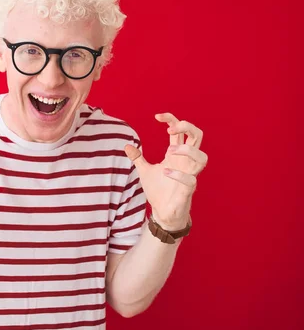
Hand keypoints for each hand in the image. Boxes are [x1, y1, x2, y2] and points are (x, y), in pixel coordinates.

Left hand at [124, 113, 207, 229]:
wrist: (162, 212)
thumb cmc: (158, 190)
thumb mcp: (144, 171)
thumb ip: (138, 158)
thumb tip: (126, 145)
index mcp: (176, 154)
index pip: (180, 130)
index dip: (172, 119)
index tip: (157, 116)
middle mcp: (185, 162)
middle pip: (197, 136)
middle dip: (187, 127)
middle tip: (170, 129)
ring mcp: (189, 175)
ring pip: (202, 157)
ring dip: (187, 150)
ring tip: (170, 150)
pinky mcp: (188, 190)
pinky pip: (191, 180)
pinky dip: (178, 174)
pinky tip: (165, 172)